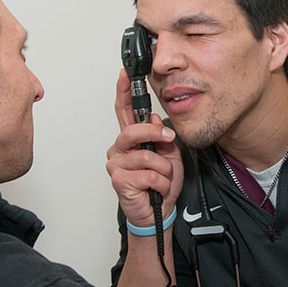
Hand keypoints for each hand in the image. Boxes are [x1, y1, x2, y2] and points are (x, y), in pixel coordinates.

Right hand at [106, 69, 183, 225]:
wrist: (159, 212)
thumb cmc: (161, 184)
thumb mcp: (169, 154)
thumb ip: (160, 136)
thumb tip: (151, 118)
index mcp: (132, 140)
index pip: (124, 110)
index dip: (124, 92)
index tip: (125, 74)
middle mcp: (120, 149)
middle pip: (133, 130)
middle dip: (155, 134)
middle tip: (168, 141)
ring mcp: (117, 164)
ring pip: (147, 156)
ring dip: (164, 169)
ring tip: (162, 178)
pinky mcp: (119, 180)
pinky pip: (150, 174)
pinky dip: (161, 183)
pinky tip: (157, 188)